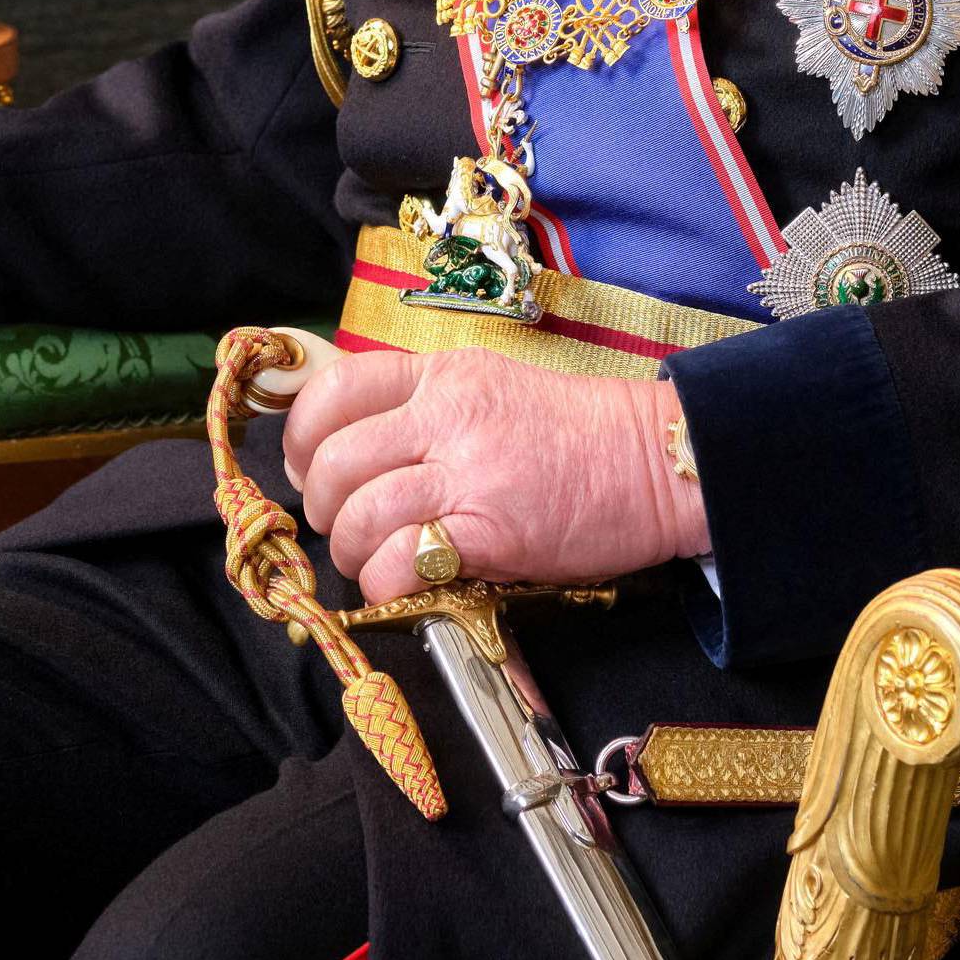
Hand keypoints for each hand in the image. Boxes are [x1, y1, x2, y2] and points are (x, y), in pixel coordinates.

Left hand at [280, 342, 706, 603]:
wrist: (658, 464)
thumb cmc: (580, 436)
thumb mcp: (496, 391)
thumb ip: (429, 410)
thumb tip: (358, 449)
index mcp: (445, 375)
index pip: (334, 390)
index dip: (300, 436)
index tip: (307, 467)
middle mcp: (448, 414)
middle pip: (333, 459)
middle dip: (322, 506)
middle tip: (345, 525)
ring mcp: (469, 471)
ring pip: (358, 514)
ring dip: (353, 551)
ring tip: (378, 559)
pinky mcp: (491, 531)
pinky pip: (401, 561)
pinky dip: (386, 582)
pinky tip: (408, 583)